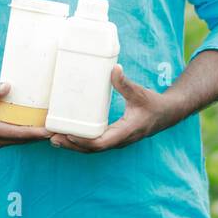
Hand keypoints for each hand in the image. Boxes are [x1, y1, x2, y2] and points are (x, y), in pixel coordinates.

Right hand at [0, 81, 53, 148]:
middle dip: (39, 136)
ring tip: (52, 129)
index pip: (15, 133)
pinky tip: (39, 128)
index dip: (32, 133)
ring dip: (35, 136)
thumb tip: (8, 87)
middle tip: (57, 129)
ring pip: (20, 140)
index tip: (47, 131)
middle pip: (21, 139)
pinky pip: (16, 138)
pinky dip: (28, 134)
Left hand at [47, 65, 168, 153]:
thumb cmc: (153, 104)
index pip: (102, 143)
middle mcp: (119, 140)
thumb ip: (125, 83)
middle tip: (51, 137)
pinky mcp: (113, 137)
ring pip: (91, 148)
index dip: (84, 141)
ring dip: (72, 145)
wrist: (166, 114)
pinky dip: (80, 141)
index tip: (68, 134)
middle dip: (71, 144)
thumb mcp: (140, 93)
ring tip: (53, 138)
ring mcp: (116, 140)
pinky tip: (67, 134)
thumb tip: (114, 69)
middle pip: (91, 149)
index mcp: (125, 132)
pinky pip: (95, 142)